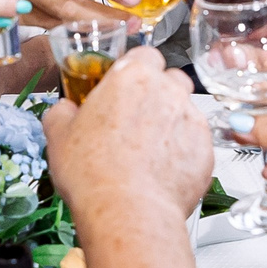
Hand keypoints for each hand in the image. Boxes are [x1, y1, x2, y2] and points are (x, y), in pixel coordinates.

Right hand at [44, 49, 210, 223]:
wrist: (126, 213)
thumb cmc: (93, 173)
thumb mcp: (58, 135)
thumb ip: (62, 112)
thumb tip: (64, 110)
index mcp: (133, 77)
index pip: (144, 54)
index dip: (134, 70)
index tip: (123, 87)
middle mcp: (169, 91)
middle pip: (171, 80)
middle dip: (158, 94)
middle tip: (135, 120)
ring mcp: (193, 120)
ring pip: (186, 112)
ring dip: (171, 124)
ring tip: (148, 152)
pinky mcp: (207, 151)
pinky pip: (196, 143)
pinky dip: (183, 153)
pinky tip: (161, 171)